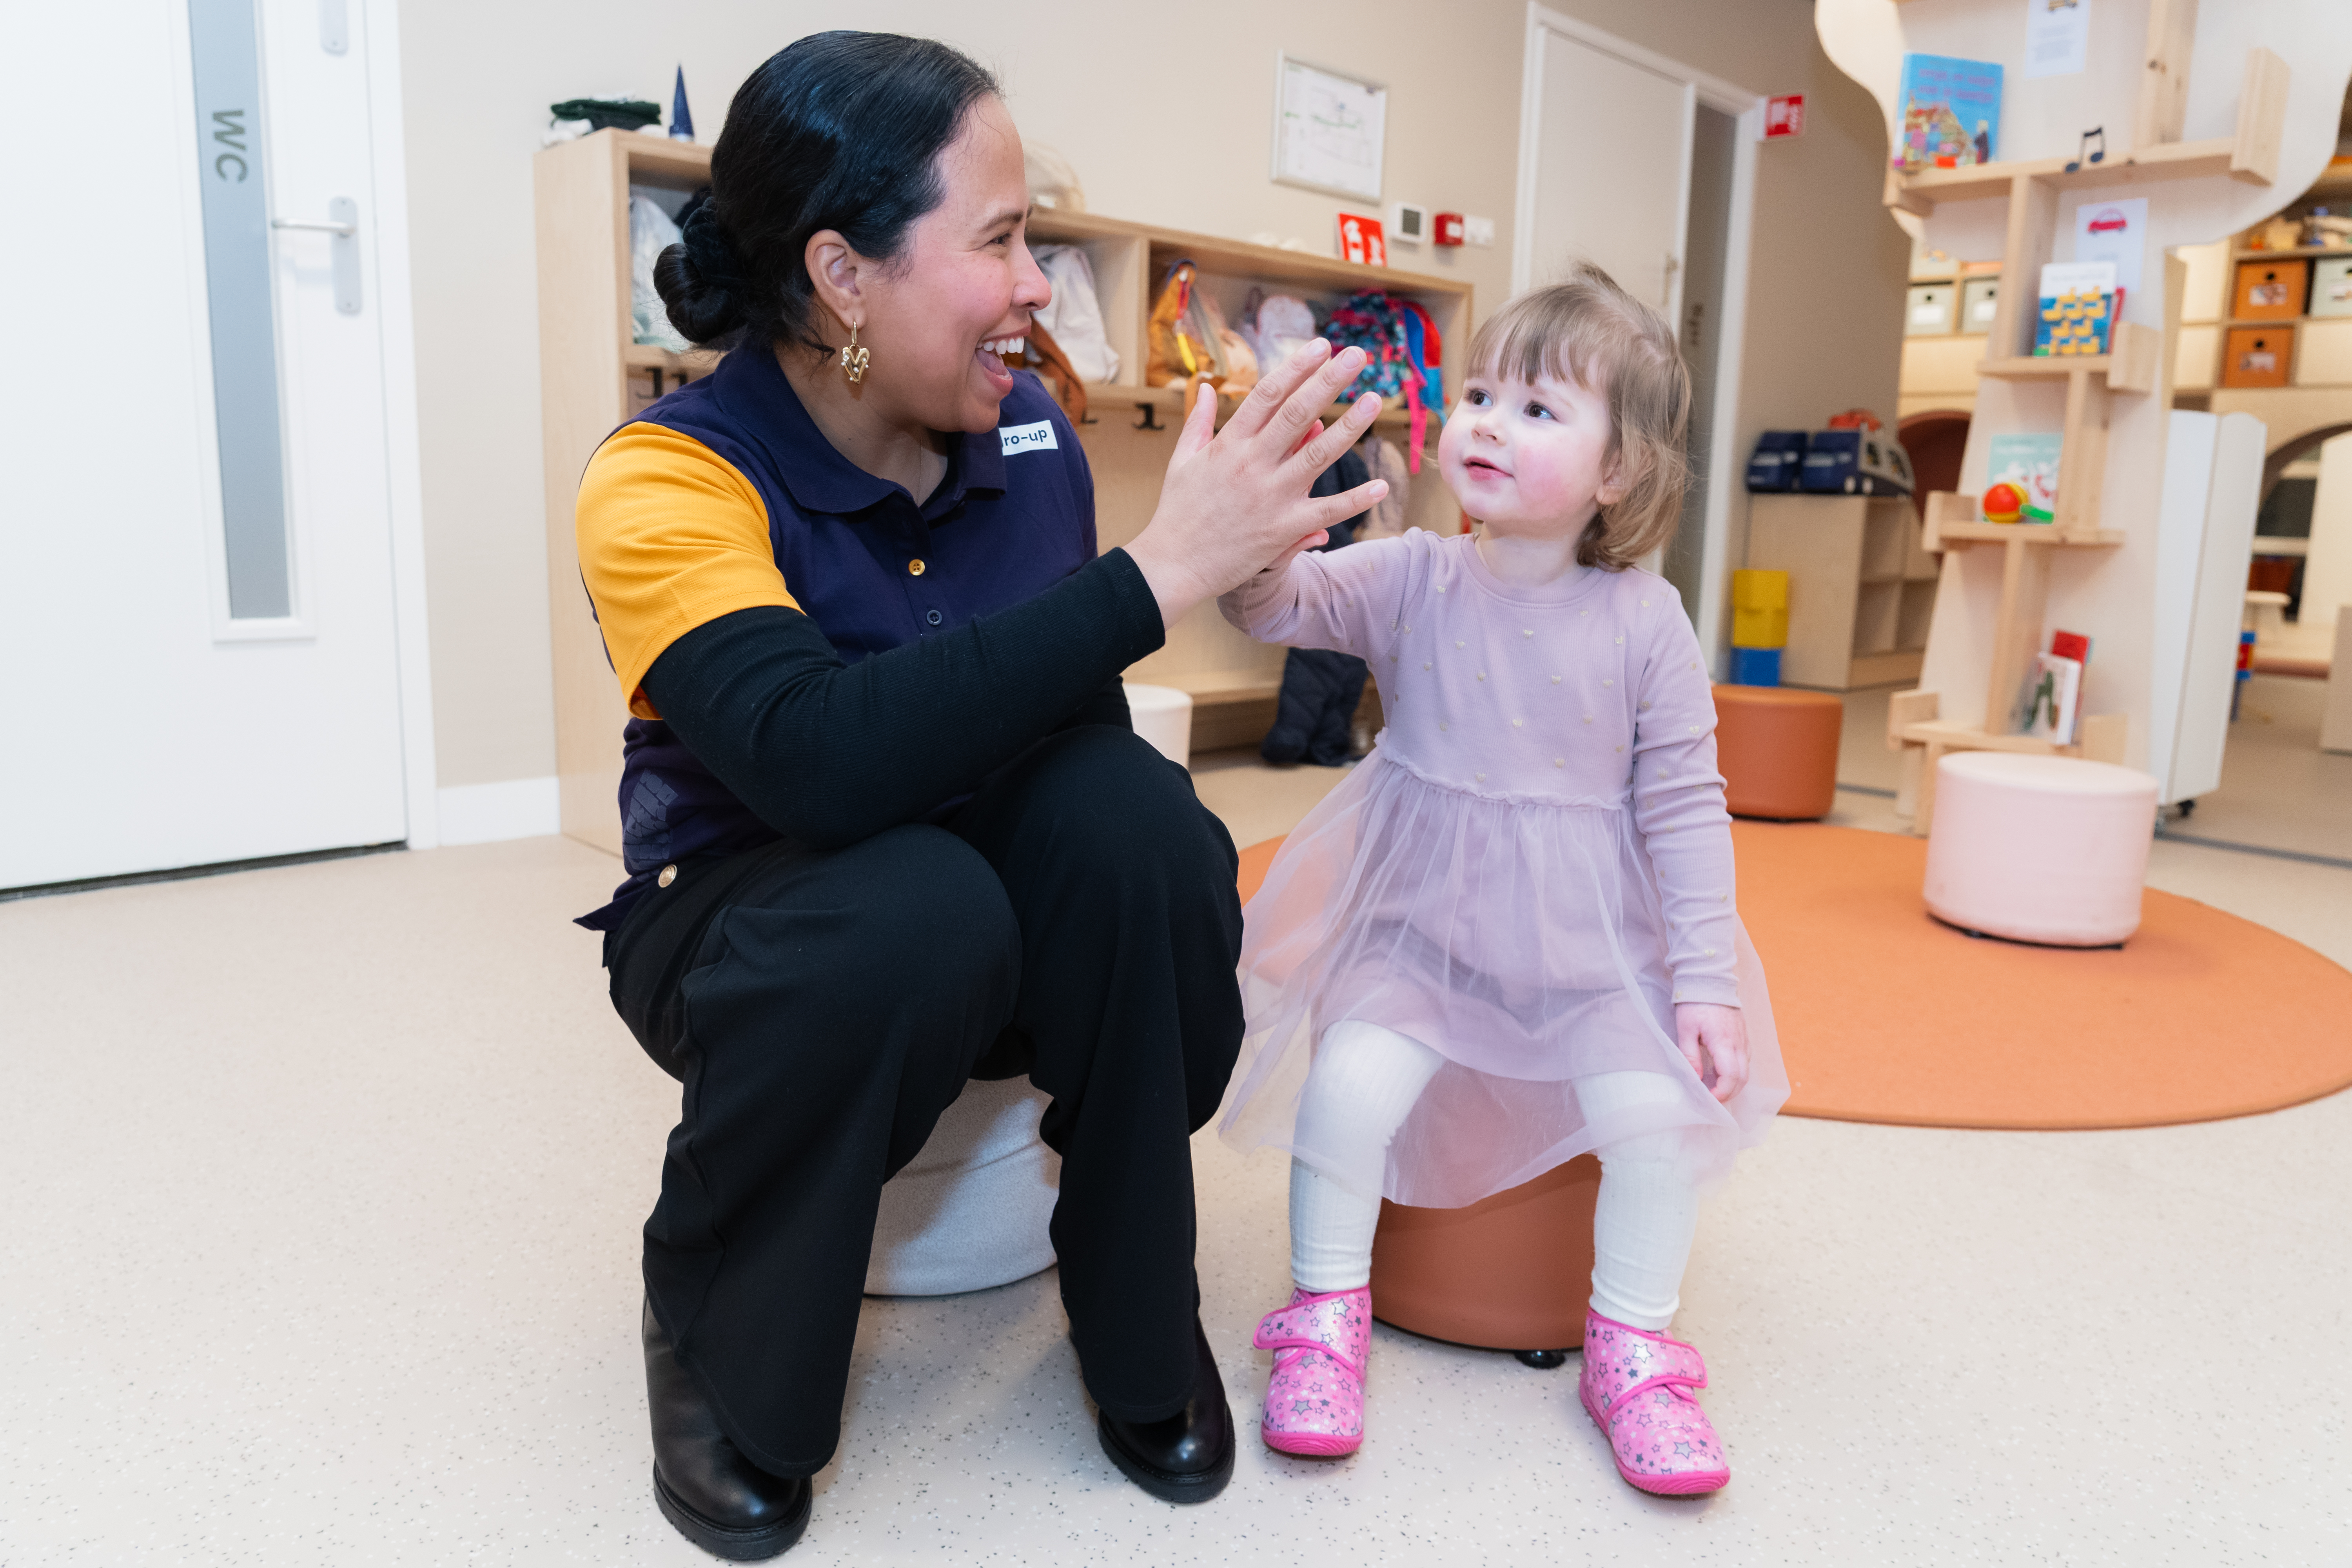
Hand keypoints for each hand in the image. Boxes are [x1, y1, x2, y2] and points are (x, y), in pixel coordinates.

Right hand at [1122, 340, 1390, 628]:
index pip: (1268, 395)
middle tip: (1356, 356)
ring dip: (1350, 427)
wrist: (1173, 566)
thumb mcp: (1181, 461)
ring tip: (1373, 400)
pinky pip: (1326, 511)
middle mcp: (1252, 464)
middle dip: (1329, 381)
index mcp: (1228, 445)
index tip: (1320, 347)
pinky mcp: (1283, 529)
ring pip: (1318, 455)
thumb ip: (1197, 422)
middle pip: (1298, 413)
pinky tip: (1382, 484)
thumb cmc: (1176, 512)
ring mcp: (1271, 496)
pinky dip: (1355, 499)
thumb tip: (1203, 386)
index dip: (1296, 368)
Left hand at [1674, 1003, 1748, 1104]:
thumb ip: (1690, 1056)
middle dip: (1729, 1093)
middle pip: (1743, 1078)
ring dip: (1734, 1084)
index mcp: (1723, 1042)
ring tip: (1714, 1089)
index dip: (1722, 1092)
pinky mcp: (1743, 1036)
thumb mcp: (1685, 1030)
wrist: (1710, 980)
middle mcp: (1739, 1043)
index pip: (1731, 1076)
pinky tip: (1721, 1073)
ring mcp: (1743, 1039)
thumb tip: (1695, 1079)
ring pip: (1746, 1070)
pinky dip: (1736, 1072)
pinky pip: (1745, 1060)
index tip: (1709, 1099)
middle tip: (1712, 1100)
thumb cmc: (1694, 1003)